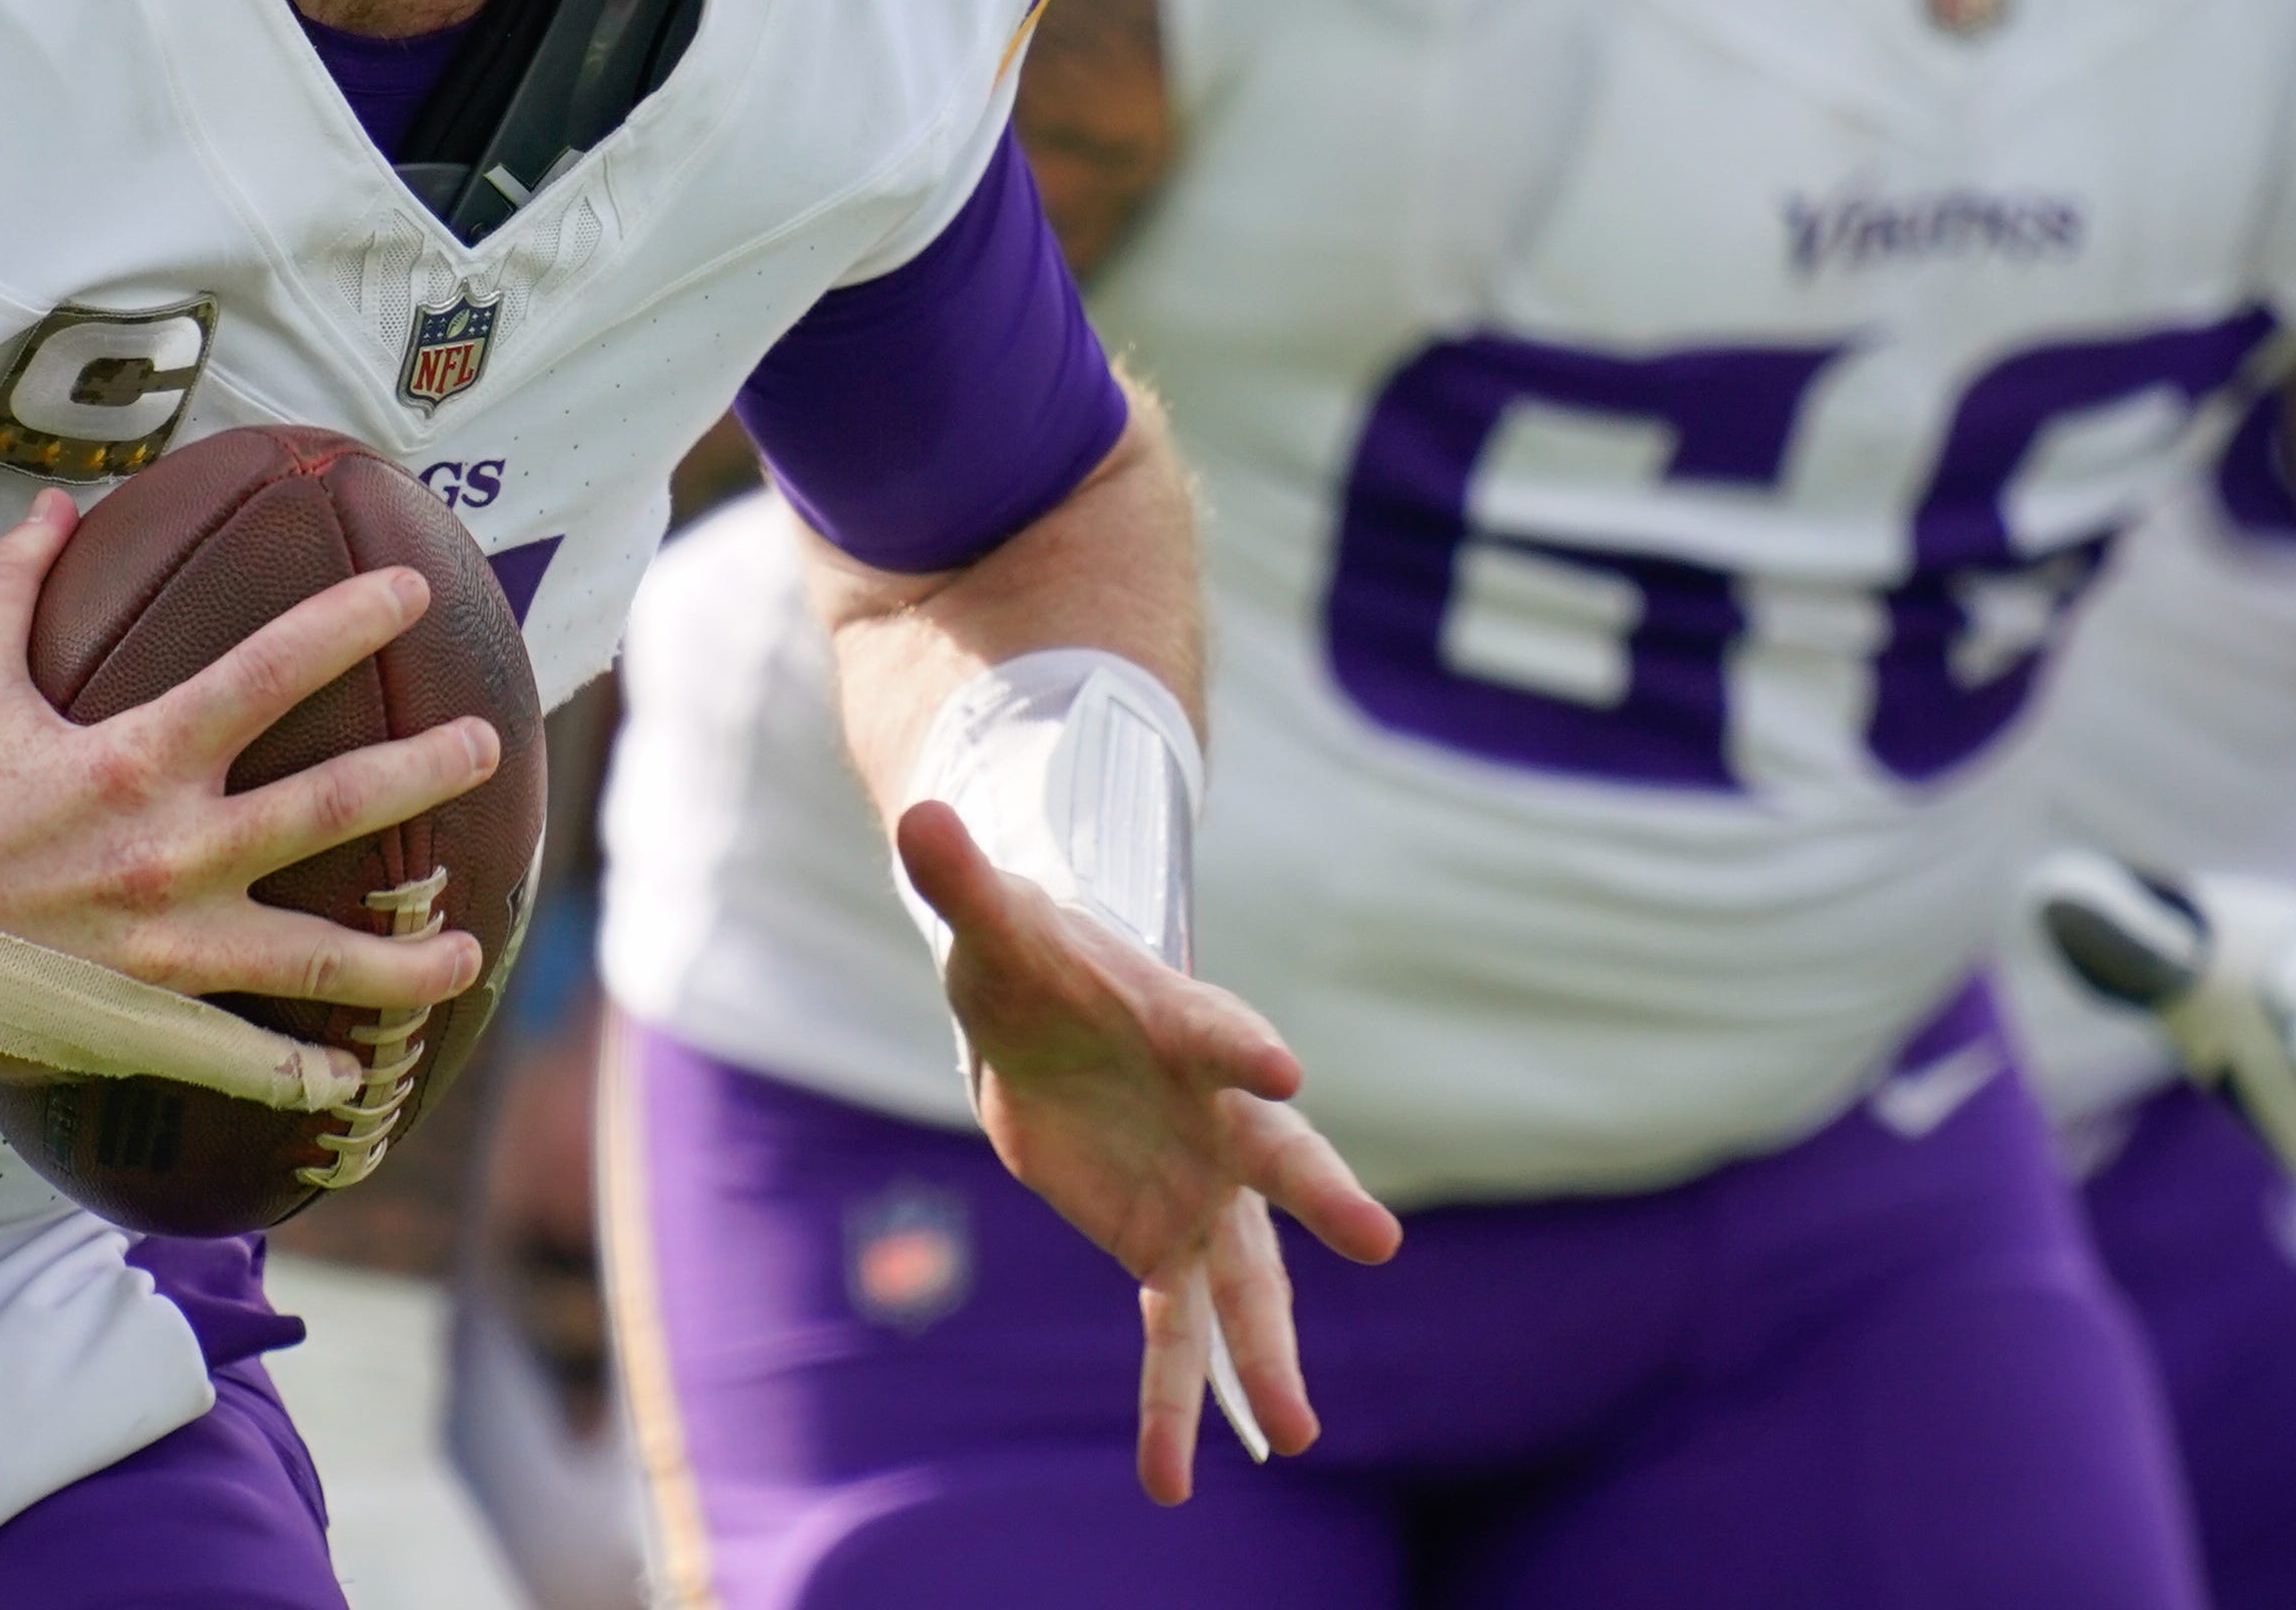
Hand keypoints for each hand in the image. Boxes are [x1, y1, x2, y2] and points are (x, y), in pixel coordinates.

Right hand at [0, 495, 499, 1049]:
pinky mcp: (145, 1018)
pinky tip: (357, 1083)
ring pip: (314, 956)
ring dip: (399, 961)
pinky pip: (240, 1058)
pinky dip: (301, 1077)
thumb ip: (14, 585)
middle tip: (490, 745)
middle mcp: (170, 851)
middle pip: (328, 807)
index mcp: (136, 758)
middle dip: (422, 773)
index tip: (409, 592)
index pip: (267, 674)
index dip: (345, 624)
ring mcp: (166, 945)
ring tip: (467, 954)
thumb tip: (56, 504)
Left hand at [899, 799, 1401, 1505]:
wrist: (1042, 1014)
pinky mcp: (1160, 1241)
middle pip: (1278, 1156)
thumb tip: (917, 816)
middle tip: (1377, 1240)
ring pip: (1244, 1276)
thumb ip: (964, 881)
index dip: (1247, 1045)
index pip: (1222, 1031)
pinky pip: (1174, 1330)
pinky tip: (1167, 1479)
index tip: (1283, 1064)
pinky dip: (1174, 1399)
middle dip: (1321, 1195)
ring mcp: (1200, 1188)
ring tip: (1299, 1436)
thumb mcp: (991, 923)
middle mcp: (1217, 1113)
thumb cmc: (1031, 958)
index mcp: (1184, 1024)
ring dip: (1268, 1352)